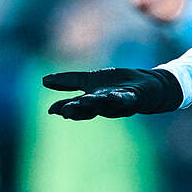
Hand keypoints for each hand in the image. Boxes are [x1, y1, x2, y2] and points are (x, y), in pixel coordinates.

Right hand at [44, 68, 182, 119]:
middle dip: (77, 110)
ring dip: (96, 104)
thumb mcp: (90, 81)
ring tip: (85, 100)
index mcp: (92, 102)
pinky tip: (112, 95)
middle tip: (65, 111)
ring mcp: (119, 103)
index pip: (75, 107)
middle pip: (88, 109)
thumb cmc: (118, 85)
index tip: (52, 110)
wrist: (147, 86)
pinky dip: (119, 98)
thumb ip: (69, 82)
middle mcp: (104, 106)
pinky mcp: (134, 97)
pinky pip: (126, 99)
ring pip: (106, 106)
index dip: (64, 108)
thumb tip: (44, 81)